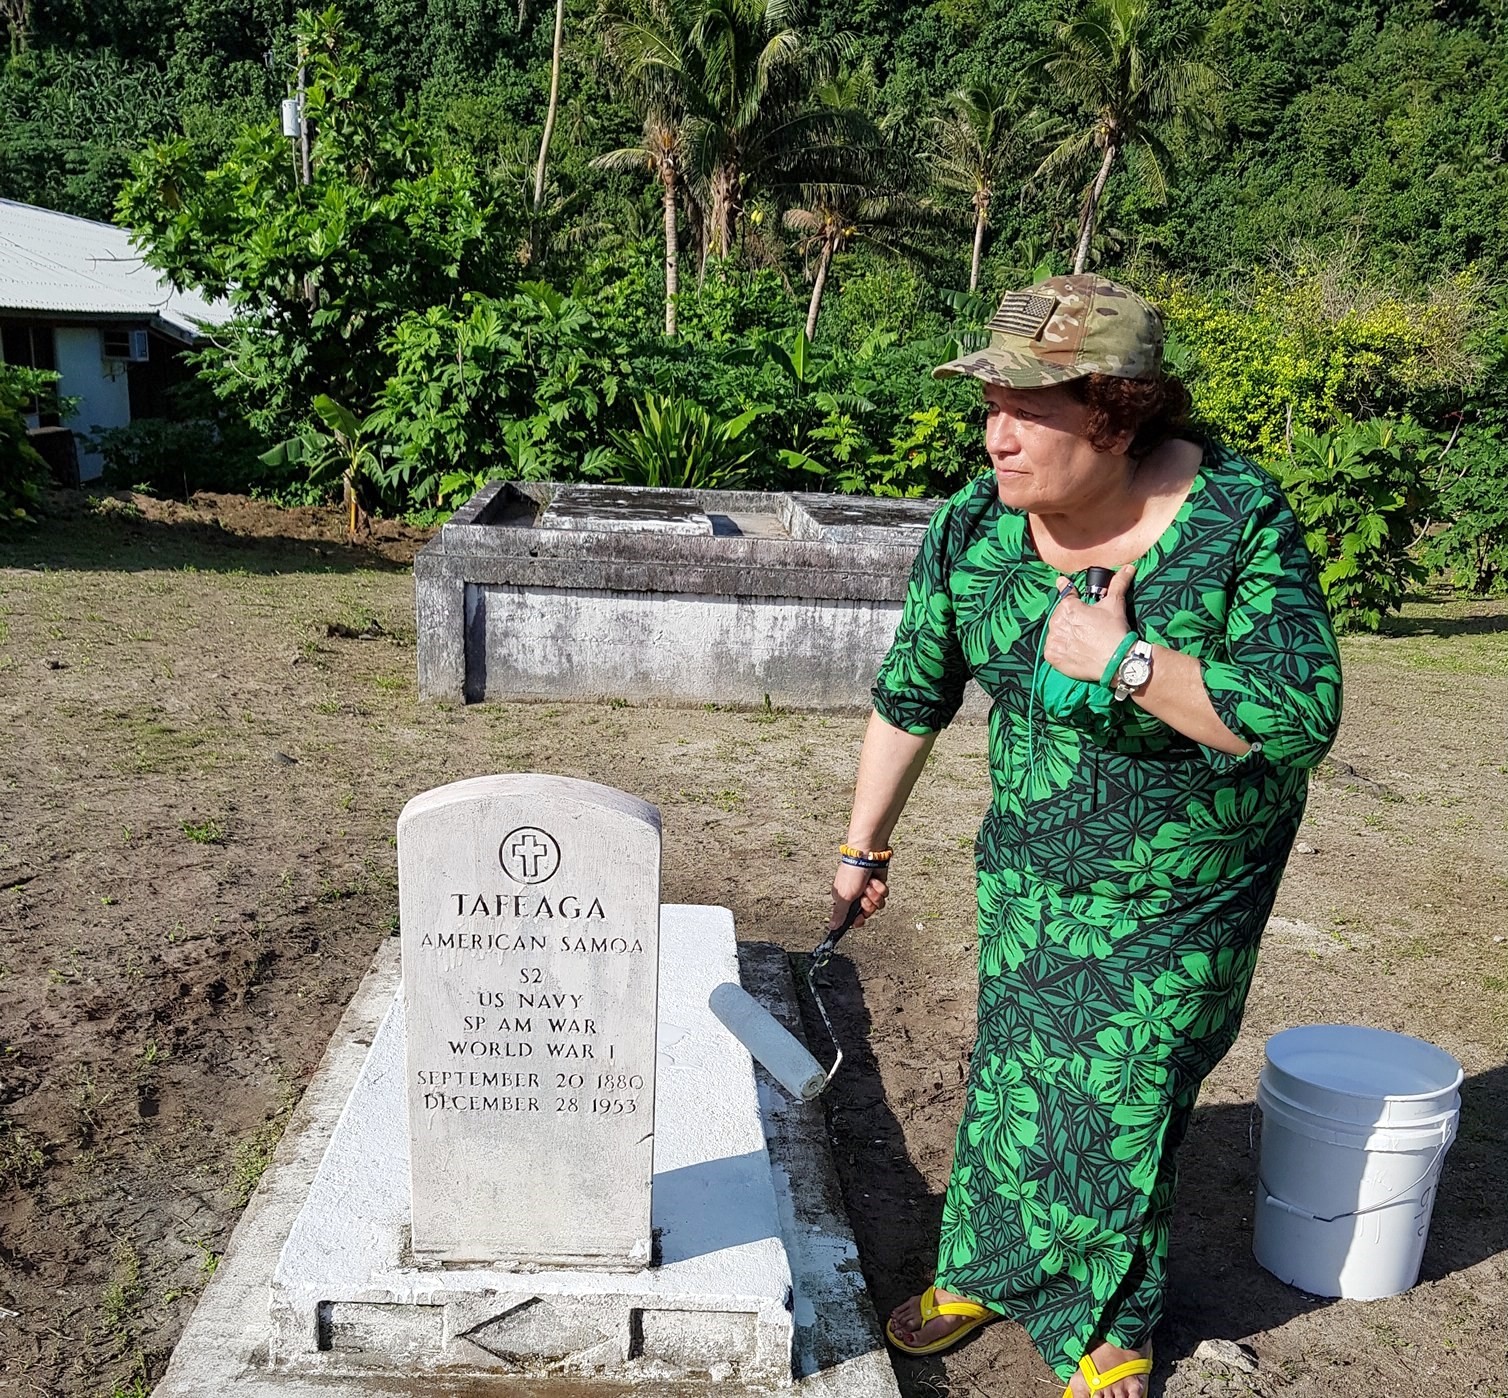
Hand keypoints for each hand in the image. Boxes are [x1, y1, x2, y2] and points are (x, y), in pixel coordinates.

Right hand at [831, 859, 887, 931]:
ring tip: (869, 885)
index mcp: (844, 899)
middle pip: (866, 912)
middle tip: (863, 896)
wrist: (868, 855)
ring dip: (874, 895)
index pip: (851, 918)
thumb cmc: (852, 872)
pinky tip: (875, 880)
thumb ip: (839, 913)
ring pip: (876, 905)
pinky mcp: (878, 885)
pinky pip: (884, 895)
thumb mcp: (844, 896)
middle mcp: (856, 896)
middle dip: (867, 904)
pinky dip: (880, 888)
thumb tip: (832, 926)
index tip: (859, 919)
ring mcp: (868, 891)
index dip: (857, 920)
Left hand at [1044, 564, 1135, 682]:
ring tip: (1081, 640)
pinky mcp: (1052, 657)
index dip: (1070, 593)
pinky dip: (1060, 649)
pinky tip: (1073, 650)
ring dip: (1064, 634)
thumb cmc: (1115, 631)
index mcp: (1069, 608)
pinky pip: (1051, 649)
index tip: (1065, 587)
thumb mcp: (1115, 604)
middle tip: (1085, 627)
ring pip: (1055, 632)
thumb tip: (1128, 567)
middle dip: (1070, 618)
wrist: (1117, 661)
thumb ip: (1118, 583)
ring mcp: (1054, 641)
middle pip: (1060, 616)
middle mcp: (1058, 623)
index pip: (1066, 596)